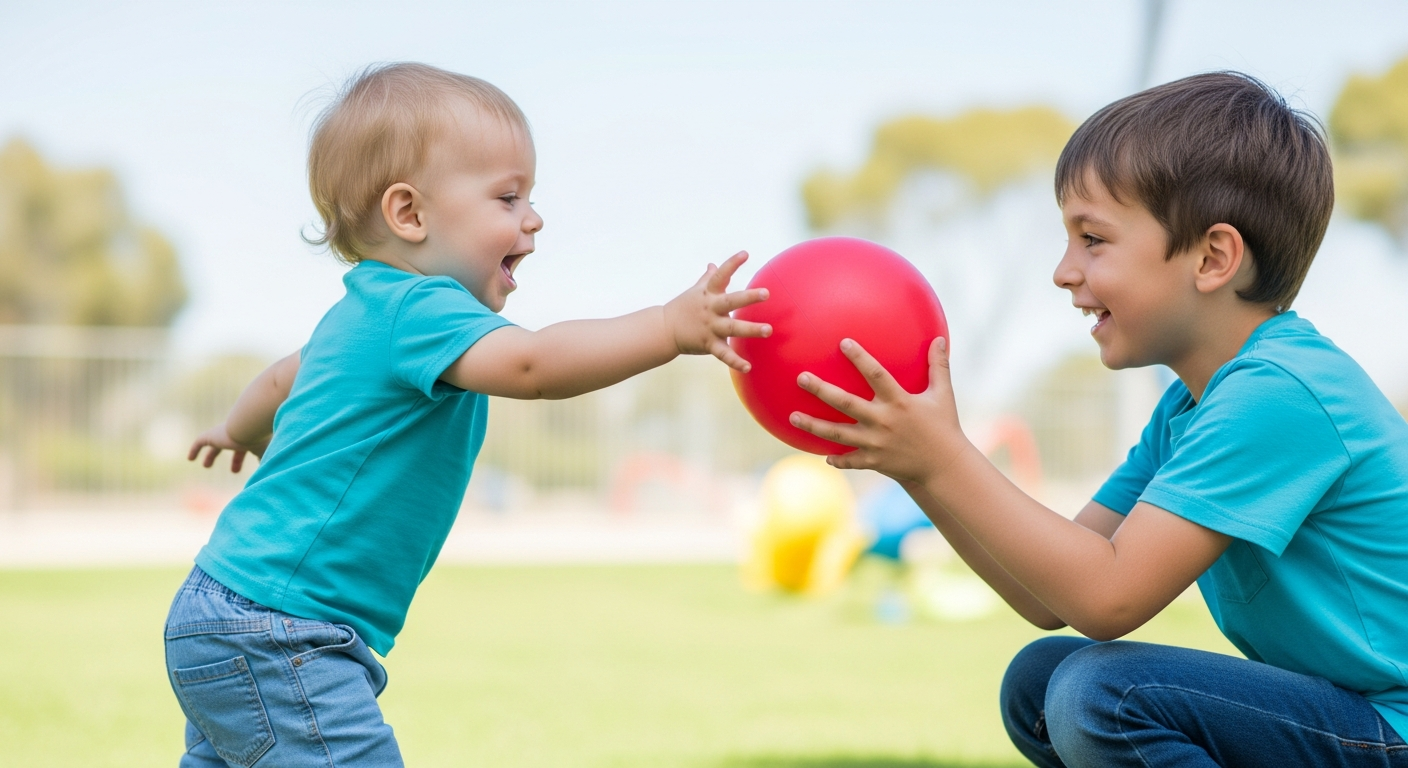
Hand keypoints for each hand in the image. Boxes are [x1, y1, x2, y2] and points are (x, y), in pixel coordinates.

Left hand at [187, 423, 268, 473]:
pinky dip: (195, 450)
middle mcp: (239, 435)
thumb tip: (267, 477)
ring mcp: (225, 435)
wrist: (251, 424)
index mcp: (253, 439)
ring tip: (206, 466)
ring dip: (212, 456)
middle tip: (235, 471)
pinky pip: (200, 442)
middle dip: (236, 460)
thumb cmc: (262, 440)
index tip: (251, 468)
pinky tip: (190, 459)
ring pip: (216, 445)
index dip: (253, 460)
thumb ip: (266, 465)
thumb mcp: (266, 455)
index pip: (251, 450)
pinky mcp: (212, 435)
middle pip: (236, 448)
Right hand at [663, 251, 770, 371]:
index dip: (732, 264)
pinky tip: (748, 366)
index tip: (745, 254)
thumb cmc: (683, 307)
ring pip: (732, 328)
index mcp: (708, 294)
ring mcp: (709, 327)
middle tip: (766, 293)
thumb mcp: (695, 290)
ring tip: (768, 330)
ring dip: (751, 329)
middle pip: (731, 301)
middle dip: (748, 298)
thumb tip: (713, 264)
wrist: (664, 329)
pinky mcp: (708, 344)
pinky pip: (723, 354)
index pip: (720, 275)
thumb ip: (708, 278)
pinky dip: (735, 361)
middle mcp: (710, 309)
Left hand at [788, 337, 972, 483]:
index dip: (860, 358)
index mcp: (900, 402)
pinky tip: (823, 456)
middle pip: (845, 403)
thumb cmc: (944, 427)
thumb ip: (939, 366)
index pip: (876, 374)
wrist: (946, 466)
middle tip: (801, 378)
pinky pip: (850, 460)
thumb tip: (938, 338)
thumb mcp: (943, 395)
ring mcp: (876, 443)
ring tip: (792, 417)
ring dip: (813, 425)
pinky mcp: (874, 461)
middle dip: (821, 390)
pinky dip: (837, 459)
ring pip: (838, 434)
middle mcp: (884, 421)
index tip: (843, 342)